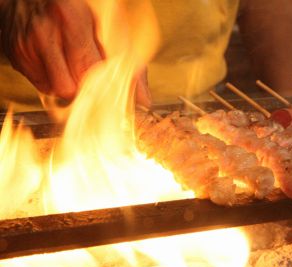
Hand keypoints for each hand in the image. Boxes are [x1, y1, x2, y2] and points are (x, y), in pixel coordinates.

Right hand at [0, 0, 150, 105]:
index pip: (90, 71)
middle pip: (70, 88)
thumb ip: (128, 64)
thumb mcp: (103, 26)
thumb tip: (144, 100)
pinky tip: (57, 64)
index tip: (110, 92)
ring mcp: (25, 46)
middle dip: (84, 89)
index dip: (102, 88)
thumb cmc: (70, 9)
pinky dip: (53, 81)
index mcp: (70, 19)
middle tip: (91, 78)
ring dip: (69, 85)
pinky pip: (41, 86)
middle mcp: (44, 33)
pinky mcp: (16, 56)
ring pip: (55, 91)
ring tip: (73, 66)